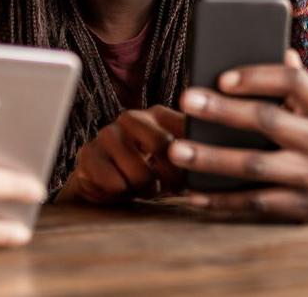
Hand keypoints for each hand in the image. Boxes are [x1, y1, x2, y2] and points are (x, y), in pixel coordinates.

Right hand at [58, 105, 184, 203]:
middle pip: (162, 145)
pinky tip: (119, 186)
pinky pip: (115, 183)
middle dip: (168, 177)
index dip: (191, 159)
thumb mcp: (176, 159)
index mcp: (157, 114)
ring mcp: (107, 133)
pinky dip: (121, 193)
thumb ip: (195, 152)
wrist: (106, 180)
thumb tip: (219, 160)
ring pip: (139, 172)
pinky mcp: (88, 152)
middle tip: (164, 186)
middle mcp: (131, 117)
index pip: (185, 130)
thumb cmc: (149, 169)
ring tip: (140, 186)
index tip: (190, 176)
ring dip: (143, 189)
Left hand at [169, 49, 307, 221]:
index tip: (222, 77)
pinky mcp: (301, 208)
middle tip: (184, 99)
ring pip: (255, 165)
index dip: (258, 77)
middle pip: (267, 120)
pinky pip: (255, 203)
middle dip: (223, 110)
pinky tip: (191, 192)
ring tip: (176, 150)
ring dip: (212, 158)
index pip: (293, 82)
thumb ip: (299, 86)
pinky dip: (221, 200)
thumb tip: (283, 50)